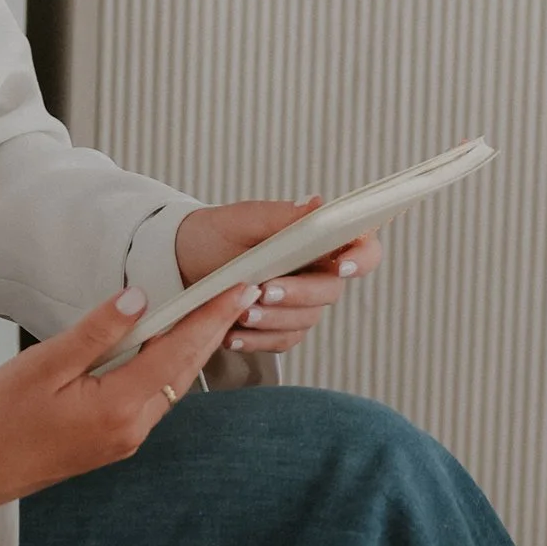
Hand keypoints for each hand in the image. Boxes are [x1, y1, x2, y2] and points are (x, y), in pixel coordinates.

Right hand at [0, 279, 258, 514]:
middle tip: (241, 294)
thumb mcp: (44, 364)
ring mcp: (126, 438)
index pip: (177, 352)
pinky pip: (154, 398)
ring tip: (214, 314)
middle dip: (214, 330)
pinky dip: (170, 368)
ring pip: (173, 386)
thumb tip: (138, 299)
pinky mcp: (115, 440)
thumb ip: (96, 332)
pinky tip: (169, 348)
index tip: (237, 289)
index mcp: (117, 407)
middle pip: (184, 370)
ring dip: (194, 349)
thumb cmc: (0, 417)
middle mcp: (131, 428)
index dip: (210, 318)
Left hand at [174, 197, 380, 358]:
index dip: (362, 258)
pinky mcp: (282, 327)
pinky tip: (232, 334)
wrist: (184, 261)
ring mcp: (302, 303)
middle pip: (330, 291)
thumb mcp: (242, 219)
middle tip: (264, 290)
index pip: (362, 248)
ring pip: (305, 320)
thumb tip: (317, 204)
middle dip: (298, 293)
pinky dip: (257, 340)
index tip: (343, 267)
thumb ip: (280, 216)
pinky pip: (281, 341)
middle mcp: (317, 272)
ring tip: (241, 312)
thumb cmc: (217, 233)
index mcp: (318, 239)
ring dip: (273, 319)